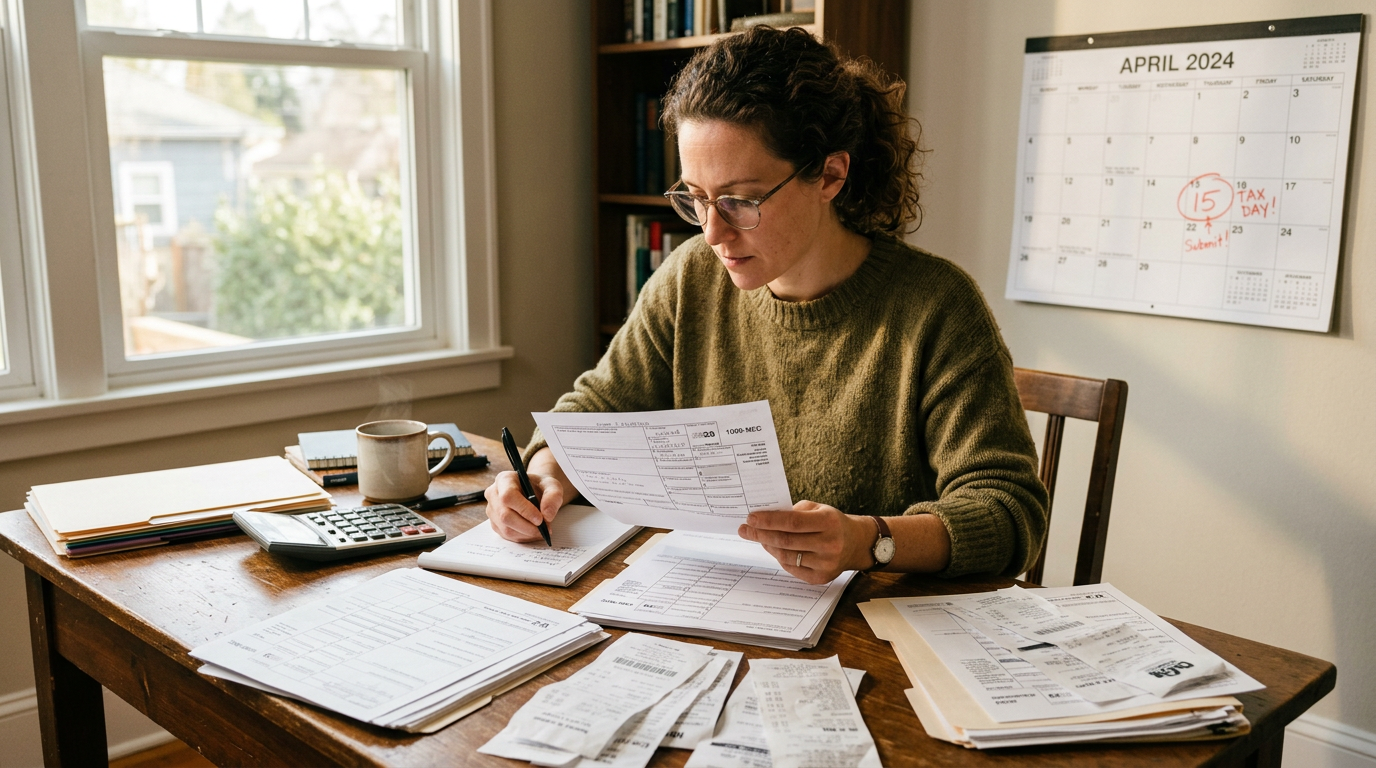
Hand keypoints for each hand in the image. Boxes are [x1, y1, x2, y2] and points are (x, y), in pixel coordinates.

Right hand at [484, 470, 563, 542]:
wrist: (535, 493)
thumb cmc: (541, 487)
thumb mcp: (552, 486)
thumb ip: (553, 496)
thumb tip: (547, 515)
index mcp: (504, 479)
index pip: (508, 496)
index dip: (524, 509)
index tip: (540, 519)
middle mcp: (494, 494)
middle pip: (505, 515)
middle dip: (527, 526)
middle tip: (544, 529)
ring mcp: (492, 510)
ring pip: (506, 528)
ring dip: (527, 534)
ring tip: (541, 531)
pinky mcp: (495, 523)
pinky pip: (507, 536)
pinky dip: (523, 537)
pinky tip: (533, 533)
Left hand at [738, 501, 873, 583]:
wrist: (856, 543)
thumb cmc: (831, 522)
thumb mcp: (818, 508)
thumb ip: (793, 511)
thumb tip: (764, 518)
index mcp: (829, 522)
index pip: (792, 522)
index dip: (769, 520)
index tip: (750, 518)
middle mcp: (830, 544)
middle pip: (786, 541)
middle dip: (761, 534)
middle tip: (745, 530)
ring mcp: (826, 564)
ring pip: (786, 556)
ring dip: (768, 546)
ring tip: (758, 537)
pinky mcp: (821, 578)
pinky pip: (791, 568)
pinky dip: (779, 557)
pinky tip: (773, 548)